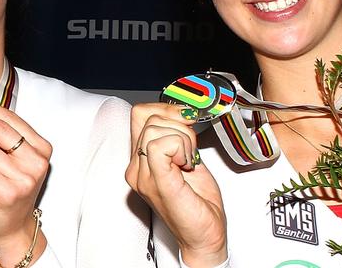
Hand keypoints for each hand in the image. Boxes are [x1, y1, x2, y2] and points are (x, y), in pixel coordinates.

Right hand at [126, 103, 227, 266]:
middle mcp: (137, 167)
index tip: (186, 120)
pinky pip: (160, 146)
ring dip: (183, 138)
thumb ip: (179, 133)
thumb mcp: (188, 155)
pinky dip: (181, 147)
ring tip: (189, 160)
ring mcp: (144, 176)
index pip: (141, 112)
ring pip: (156, 128)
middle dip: (180, 125)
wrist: (204, 232)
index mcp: (141, 158)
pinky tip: (188, 164)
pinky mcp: (157, 182)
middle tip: (191, 149)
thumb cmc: (197, 199)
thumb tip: (184, 110)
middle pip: (150, 117)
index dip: (167, 109)